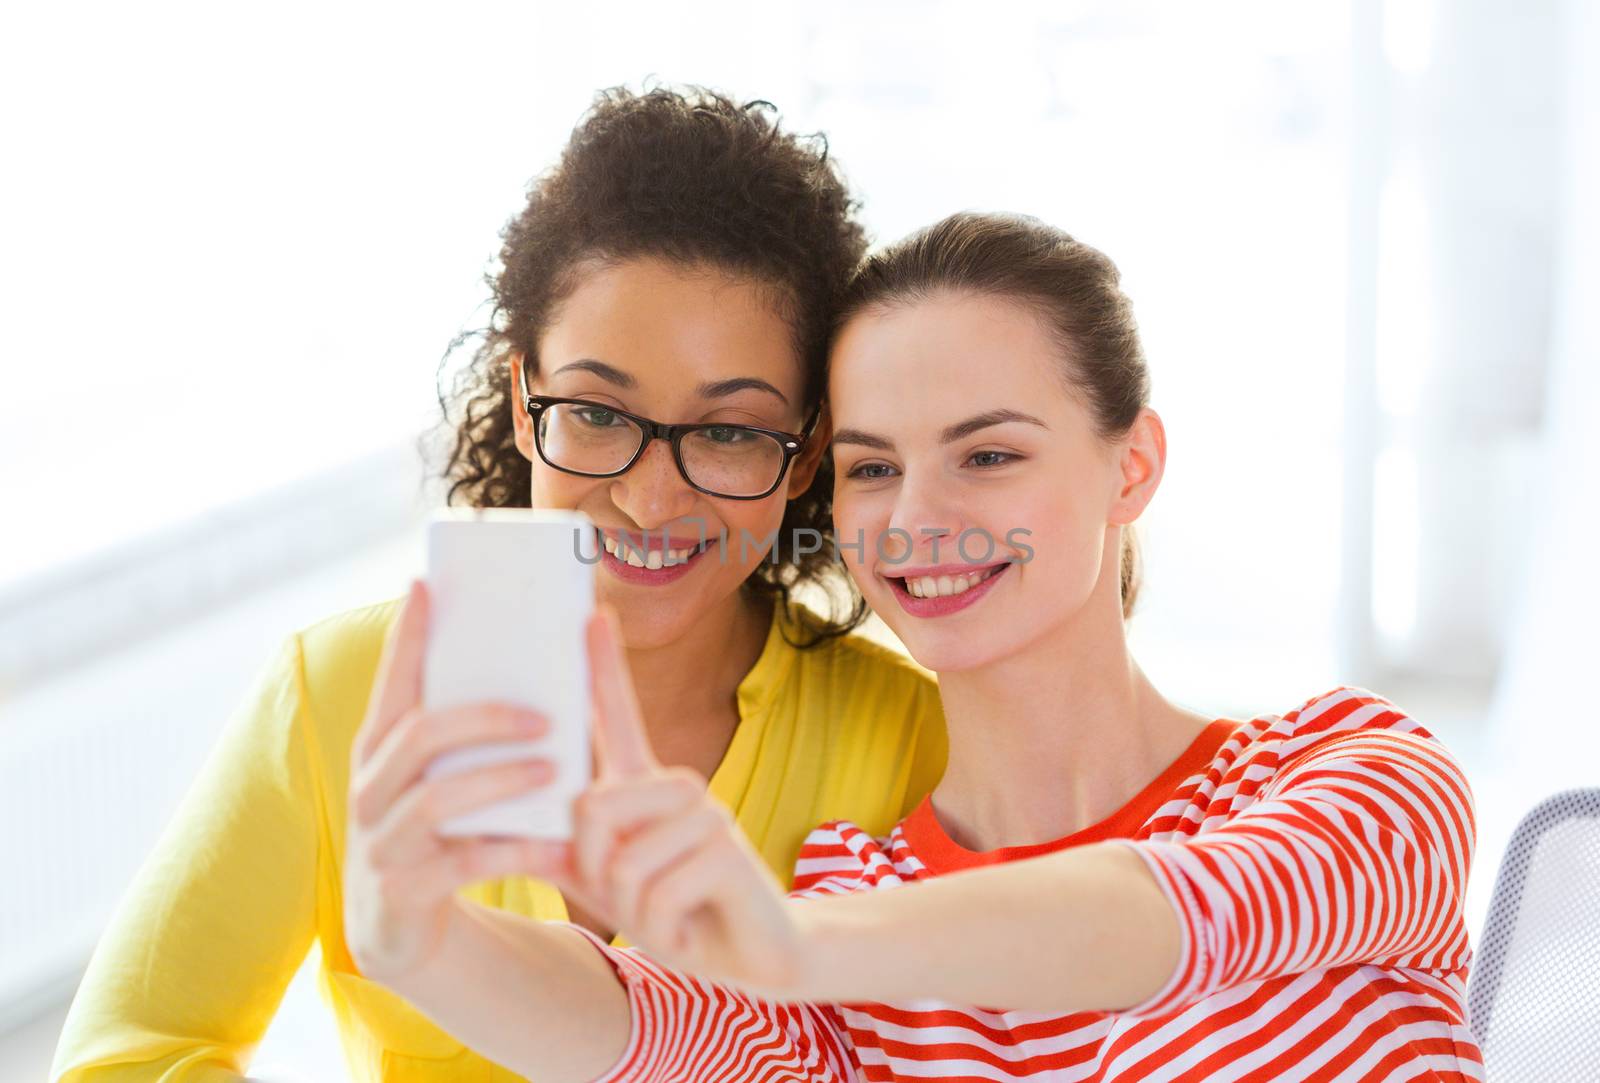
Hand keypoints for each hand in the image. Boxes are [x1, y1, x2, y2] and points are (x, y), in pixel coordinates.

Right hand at [343, 579, 561, 984]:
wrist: (398, 929)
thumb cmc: (434, 835)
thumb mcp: (436, 781)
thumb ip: (462, 736)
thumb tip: (531, 674)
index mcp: (379, 751)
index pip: (391, 683)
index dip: (406, 637)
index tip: (425, 585)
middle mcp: (370, 789)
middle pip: (420, 735)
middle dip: (485, 718)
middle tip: (545, 718)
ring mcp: (381, 841)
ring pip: (439, 799)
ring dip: (502, 780)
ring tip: (555, 772)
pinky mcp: (403, 890)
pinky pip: (462, 863)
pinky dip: (514, 851)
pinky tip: (556, 847)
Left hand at [537, 605, 808, 995]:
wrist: (751, 955)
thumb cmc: (677, 913)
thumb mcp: (610, 886)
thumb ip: (567, 857)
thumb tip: (511, 834)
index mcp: (645, 786)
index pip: (619, 715)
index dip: (603, 666)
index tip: (590, 614)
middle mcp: (676, 785)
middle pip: (590, 810)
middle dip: (598, 874)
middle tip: (637, 900)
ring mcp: (706, 810)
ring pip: (621, 860)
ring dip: (636, 909)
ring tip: (671, 914)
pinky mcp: (727, 847)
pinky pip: (657, 891)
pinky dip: (665, 926)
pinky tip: (693, 927)